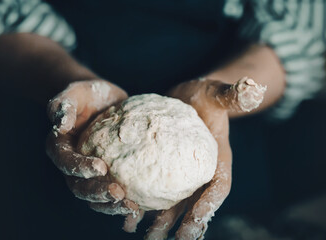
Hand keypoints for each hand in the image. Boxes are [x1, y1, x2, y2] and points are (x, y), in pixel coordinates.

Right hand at [46, 79, 138, 216]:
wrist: (102, 98)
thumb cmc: (86, 94)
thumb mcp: (74, 93)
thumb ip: (63, 106)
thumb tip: (60, 124)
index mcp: (61, 148)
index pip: (67, 162)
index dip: (81, 168)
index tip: (101, 168)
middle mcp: (73, 165)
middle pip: (79, 187)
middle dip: (97, 193)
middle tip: (118, 194)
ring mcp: (91, 172)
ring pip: (95, 197)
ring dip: (111, 205)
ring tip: (131, 207)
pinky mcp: (109, 173)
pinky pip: (113, 192)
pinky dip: (123, 203)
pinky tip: (141, 207)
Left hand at [138, 77, 265, 239]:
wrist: (190, 98)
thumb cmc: (206, 96)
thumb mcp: (217, 92)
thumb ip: (233, 94)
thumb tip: (252, 88)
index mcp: (217, 159)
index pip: (218, 186)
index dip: (209, 204)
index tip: (196, 219)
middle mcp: (201, 172)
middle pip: (195, 203)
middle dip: (185, 224)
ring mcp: (182, 174)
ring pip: (174, 204)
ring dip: (162, 222)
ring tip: (147, 236)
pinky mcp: (165, 170)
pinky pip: (156, 193)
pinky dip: (145, 205)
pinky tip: (131, 214)